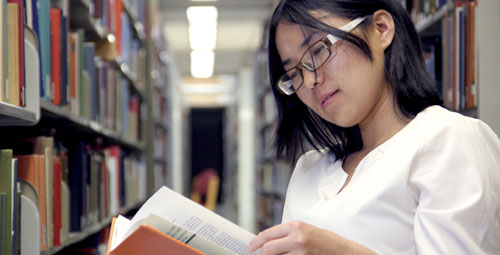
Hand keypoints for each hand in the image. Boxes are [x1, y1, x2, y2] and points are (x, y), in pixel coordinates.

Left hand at [248, 221, 373, 254]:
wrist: (345, 252)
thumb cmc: (326, 242)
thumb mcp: (306, 231)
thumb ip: (287, 234)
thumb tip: (265, 239)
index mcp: (296, 226)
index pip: (267, 235)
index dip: (256, 242)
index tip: (251, 246)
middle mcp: (297, 239)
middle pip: (268, 250)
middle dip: (262, 254)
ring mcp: (301, 254)